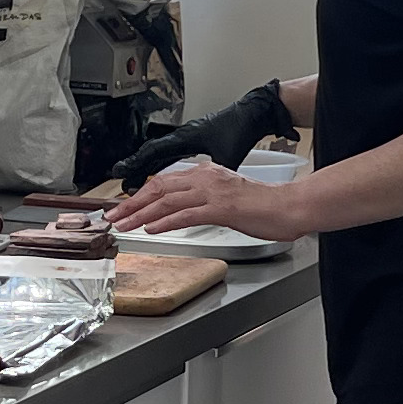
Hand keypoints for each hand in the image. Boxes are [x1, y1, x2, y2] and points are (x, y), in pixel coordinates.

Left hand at [105, 157, 306, 242]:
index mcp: (206, 174)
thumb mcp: (227, 199)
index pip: (164, 182)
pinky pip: (187, 214)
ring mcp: (214, 192)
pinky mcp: (222, 208)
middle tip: (112, 217)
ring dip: (141, 215)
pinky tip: (152, 229)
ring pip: (168, 201)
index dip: (139, 195)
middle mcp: (206, 178)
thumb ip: (203, 201)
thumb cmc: (263, 206)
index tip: (123, 208)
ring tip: (124, 225)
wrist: (290, 207)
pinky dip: (166, 222)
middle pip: (159, 188)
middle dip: (132, 204)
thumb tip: (181, 211)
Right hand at [114, 76, 292, 190]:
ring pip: (158, 157)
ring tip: (133, 189)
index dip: (137, 165)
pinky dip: (158, 168)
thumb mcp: (227, 154)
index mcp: (185, 139)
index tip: (123, 175)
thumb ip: (214, 171)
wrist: (251, 115)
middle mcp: (182, 138)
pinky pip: (168, 157)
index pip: (154, 152)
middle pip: (150, 156)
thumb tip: (211, 189)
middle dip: (135, 174)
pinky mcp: (193, 143)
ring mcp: (186, 140)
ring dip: (145, 172)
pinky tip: (156, 180)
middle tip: (123, 191)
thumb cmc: (239, 128)